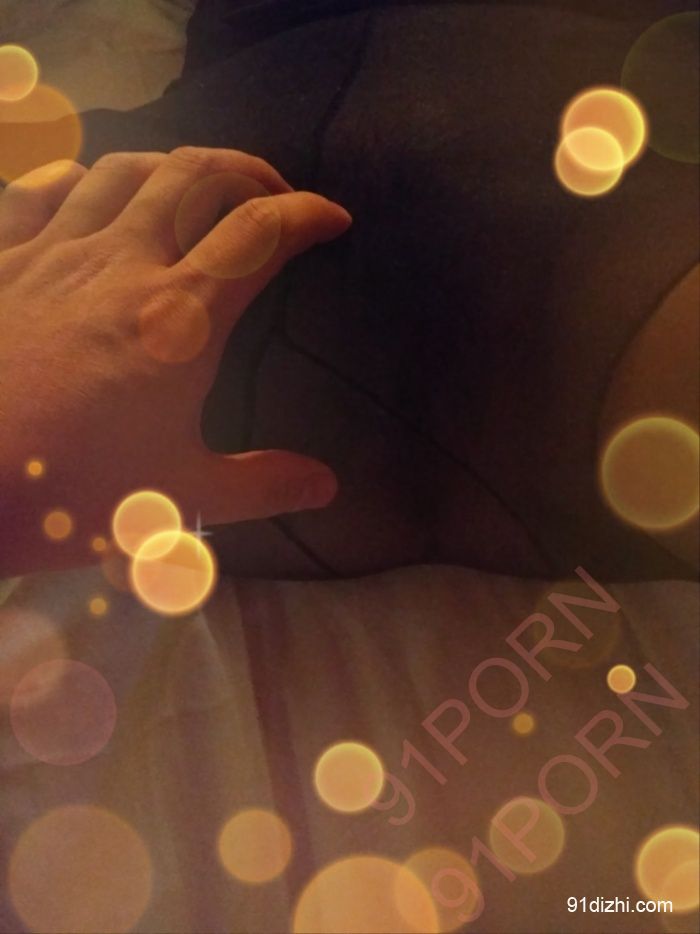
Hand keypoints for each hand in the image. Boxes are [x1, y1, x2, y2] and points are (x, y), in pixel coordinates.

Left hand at [0, 147, 350, 575]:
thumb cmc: (70, 492)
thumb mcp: (179, 498)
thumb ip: (260, 485)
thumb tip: (325, 485)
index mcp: (180, 318)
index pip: (260, 235)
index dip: (307, 214)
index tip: (333, 219)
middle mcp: (121, 264)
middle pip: (198, 176)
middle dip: (249, 171)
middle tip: (271, 197)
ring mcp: (53, 254)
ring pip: (124, 170)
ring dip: (173, 167)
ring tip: (195, 188)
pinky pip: (39, 189)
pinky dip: (77, 177)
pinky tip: (89, 188)